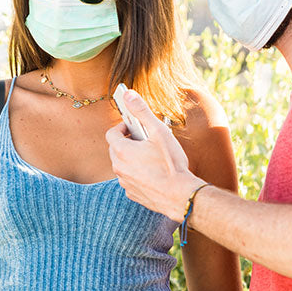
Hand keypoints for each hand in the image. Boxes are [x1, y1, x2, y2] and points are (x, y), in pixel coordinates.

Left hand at [105, 90, 204, 221]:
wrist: (180, 196)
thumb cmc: (171, 164)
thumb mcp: (159, 132)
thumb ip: (142, 112)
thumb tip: (128, 94)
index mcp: (122, 151)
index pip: (111, 133)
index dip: (122, 127)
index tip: (134, 127)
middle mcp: (119, 168)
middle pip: (115, 149)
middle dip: (127, 142)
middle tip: (145, 140)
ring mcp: (124, 182)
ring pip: (122, 165)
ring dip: (132, 158)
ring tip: (151, 156)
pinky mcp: (132, 194)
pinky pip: (129, 179)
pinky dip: (137, 173)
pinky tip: (153, 172)